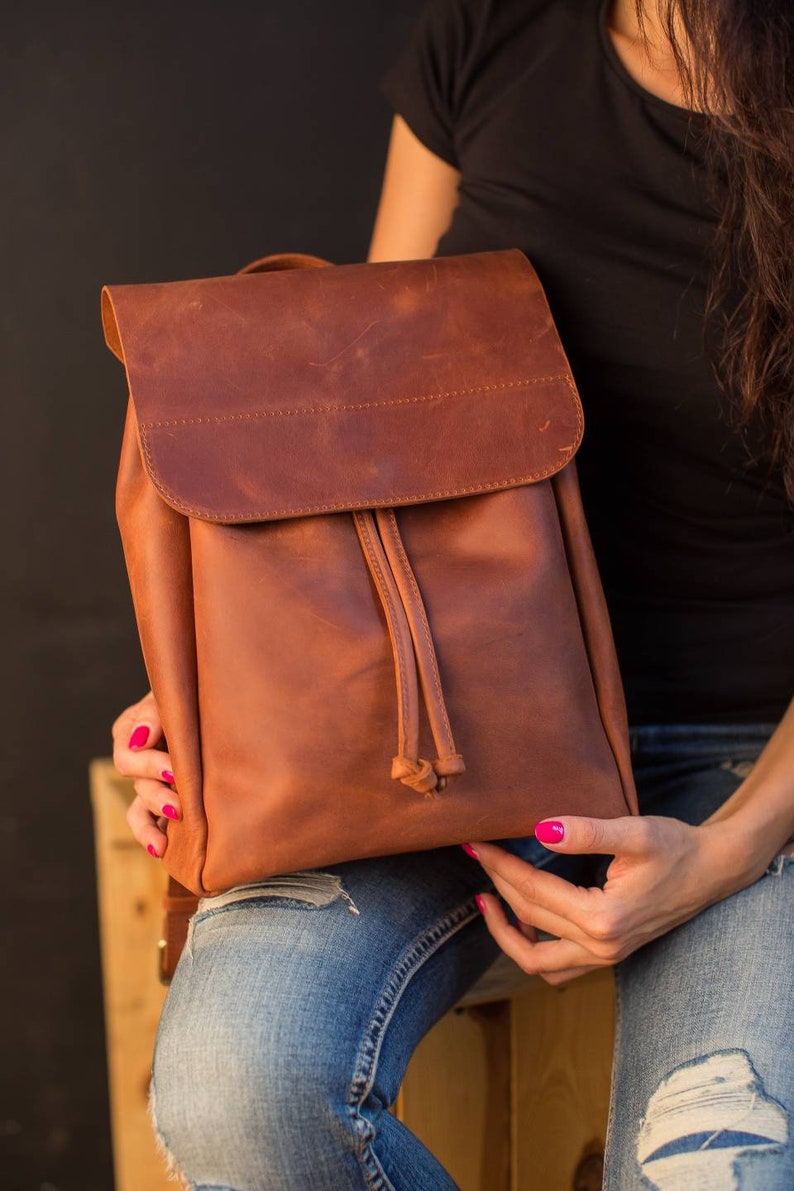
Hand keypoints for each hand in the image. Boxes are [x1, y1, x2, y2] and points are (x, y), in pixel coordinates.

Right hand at [111, 690, 179, 857]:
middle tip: (178, 804)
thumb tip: (141, 739)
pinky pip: (146, 822)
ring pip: (139, 806)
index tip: (175, 770)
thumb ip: (154, 713)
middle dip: (156, 793)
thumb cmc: (194, 694)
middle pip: (135, 781)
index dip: (148, 764)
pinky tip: (159, 849)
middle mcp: (136, 759)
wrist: (218, 705)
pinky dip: (149, 835)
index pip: (128, 752)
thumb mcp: (172, 695)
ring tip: (165, 837)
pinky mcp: (161, 801)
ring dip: (152, 819)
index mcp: (131, 730)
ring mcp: (148, 782)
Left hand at [468, 813, 754, 985]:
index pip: (533, 892)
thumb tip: (540, 830)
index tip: (475, 842)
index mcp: (604, 919)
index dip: (499, 865)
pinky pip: (557, 967)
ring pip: (536, 959)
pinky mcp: (608, 956)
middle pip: (528, 919)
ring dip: (505, 931)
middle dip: (498, 884)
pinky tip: (520, 920)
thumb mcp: (635, 832)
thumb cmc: (676, 847)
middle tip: (478, 853)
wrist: (713, 870)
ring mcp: (606, 958)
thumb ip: (587, 832)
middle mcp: (602, 947)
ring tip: (486, 896)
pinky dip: (531, 947)